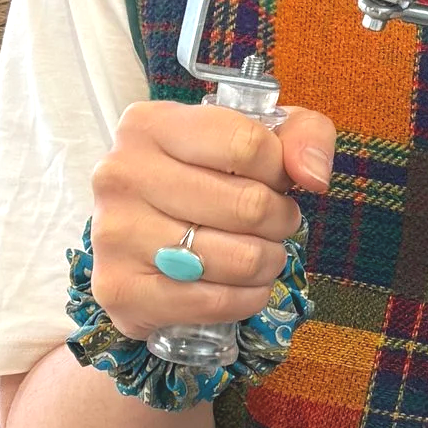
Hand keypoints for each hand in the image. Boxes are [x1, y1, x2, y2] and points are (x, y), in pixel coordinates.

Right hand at [87, 99, 334, 343]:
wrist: (140, 234)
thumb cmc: (204, 179)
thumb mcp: (257, 136)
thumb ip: (303, 134)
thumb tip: (313, 176)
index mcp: (149, 125)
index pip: (247, 146)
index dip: (280, 170)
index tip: (275, 180)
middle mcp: (121, 175)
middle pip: (249, 206)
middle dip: (280, 220)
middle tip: (273, 223)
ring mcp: (114, 234)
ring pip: (239, 259)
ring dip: (268, 262)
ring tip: (257, 252)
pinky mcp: (120, 290)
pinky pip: (215, 302)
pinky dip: (246, 298)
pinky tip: (240, 285)